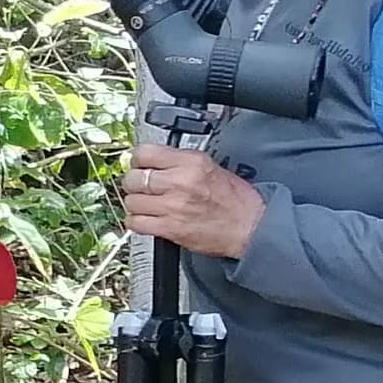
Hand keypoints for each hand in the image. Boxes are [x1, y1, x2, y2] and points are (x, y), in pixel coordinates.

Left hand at [124, 144, 263, 257]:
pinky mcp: (170, 229)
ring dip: (135, 204)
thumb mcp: (210, 166)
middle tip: (141, 187)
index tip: (138, 165)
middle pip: (133, 178)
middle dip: (134, 183)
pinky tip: (146, 219)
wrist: (251, 227)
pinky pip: (136, 223)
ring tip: (146, 205)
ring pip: (132, 201)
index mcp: (191, 163)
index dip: (137, 160)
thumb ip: (179, 162)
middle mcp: (180, 182)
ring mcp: (173, 206)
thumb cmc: (236, 200)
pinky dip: (137, 222)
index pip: (144, 153)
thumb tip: (151, 161)